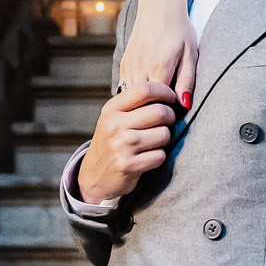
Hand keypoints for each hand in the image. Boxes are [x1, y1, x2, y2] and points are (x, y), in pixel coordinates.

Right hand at [77, 81, 178, 202]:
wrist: (95, 176)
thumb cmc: (111, 143)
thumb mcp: (114, 118)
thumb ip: (135, 104)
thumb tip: (170, 93)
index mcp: (111, 109)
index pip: (144, 90)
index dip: (164, 91)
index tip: (171, 97)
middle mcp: (115, 126)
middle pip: (160, 112)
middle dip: (170, 117)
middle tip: (167, 122)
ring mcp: (122, 146)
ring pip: (164, 134)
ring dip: (165, 138)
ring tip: (155, 141)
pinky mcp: (130, 165)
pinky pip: (161, 156)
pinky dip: (159, 156)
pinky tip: (148, 156)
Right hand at [119, 0, 199, 106]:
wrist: (160, 6)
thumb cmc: (180, 30)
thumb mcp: (190, 54)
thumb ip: (187, 81)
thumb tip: (184, 105)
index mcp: (160, 66)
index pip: (160, 102)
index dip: (167, 111)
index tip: (174, 112)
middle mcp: (141, 67)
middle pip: (143, 101)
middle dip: (152, 110)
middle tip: (163, 112)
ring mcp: (129, 64)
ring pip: (131, 95)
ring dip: (140, 104)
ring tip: (152, 106)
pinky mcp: (124, 61)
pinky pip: (124, 86)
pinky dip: (132, 95)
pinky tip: (141, 97)